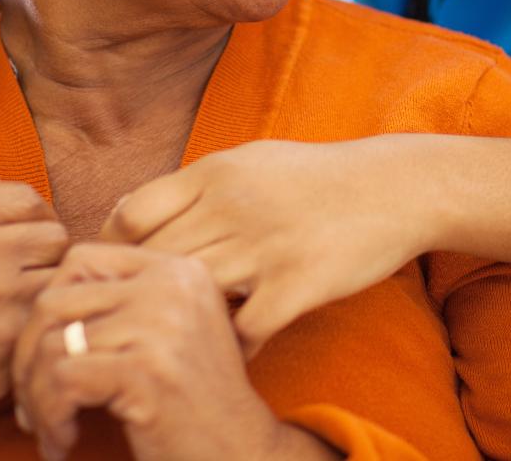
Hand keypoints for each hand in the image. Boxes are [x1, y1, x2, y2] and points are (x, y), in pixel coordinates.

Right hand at [0, 183, 67, 459]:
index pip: (24, 198)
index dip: (32, 217)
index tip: (26, 237)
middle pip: (53, 235)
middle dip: (46, 254)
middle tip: (31, 275)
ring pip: (56, 280)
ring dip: (45, 293)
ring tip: (22, 307)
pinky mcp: (5, 345)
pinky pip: (44, 323)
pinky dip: (35, 331)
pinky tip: (12, 339)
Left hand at [11, 244, 336, 460]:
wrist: (238, 451)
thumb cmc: (194, 400)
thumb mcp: (171, 331)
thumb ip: (124, 303)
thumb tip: (38, 303)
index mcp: (177, 269)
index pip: (80, 260)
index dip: (48, 309)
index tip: (47, 356)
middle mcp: (170, 286)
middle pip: (54, 300)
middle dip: (27, 356)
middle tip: (31, 401)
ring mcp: (159, 326)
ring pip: (50, 346)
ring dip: (35, 397)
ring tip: (49, 428)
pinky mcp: (144, 370)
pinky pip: (61, 382)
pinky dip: (50, 419)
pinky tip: (64, 442)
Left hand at [99, 136, 436, 356]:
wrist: (395, 187)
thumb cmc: (317, 177)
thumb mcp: (251, 161)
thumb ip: (193, 185)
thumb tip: (130, 211)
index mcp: (215, 172)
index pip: (132, 214)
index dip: (115, 250)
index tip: (122, 275)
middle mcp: (232, 205)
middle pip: (155, 259)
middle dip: (142, 293)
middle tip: (142, 317)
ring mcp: (264, 246)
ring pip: (192, 294)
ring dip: (185, 320)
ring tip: (184, 337)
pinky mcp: (297, 284)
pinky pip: (243, 329)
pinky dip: (233, 346)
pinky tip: (235, 350)